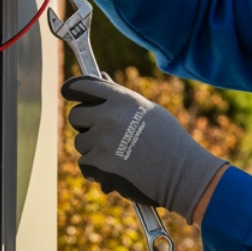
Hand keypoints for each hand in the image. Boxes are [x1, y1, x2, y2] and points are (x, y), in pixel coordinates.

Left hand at [63, 75, 227, 223]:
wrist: (182, 173)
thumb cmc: (170, 141)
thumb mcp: (148, 111)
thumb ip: (121, 98)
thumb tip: (101, 77)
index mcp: (121, 99)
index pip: (83, 86)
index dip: (74, 89)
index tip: (70, 93)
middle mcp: (108, 116)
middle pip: (76, 116)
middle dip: (85, 124)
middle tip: (101, 132)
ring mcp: (101, 141)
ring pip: (80, 143)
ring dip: (93, 149)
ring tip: (118, 155)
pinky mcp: (98, 165)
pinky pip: (85, 164)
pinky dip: (96, 169)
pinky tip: (116, 169)